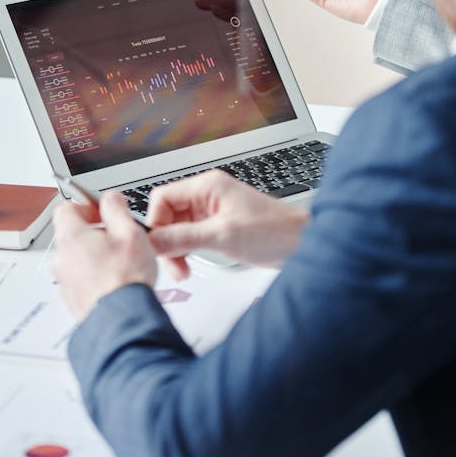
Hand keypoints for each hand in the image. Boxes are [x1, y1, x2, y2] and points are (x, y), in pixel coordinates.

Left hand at [51, 191, 156, 320]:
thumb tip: (110, 199)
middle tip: (117, 238)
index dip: (86, 206)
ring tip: (120, 263)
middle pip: (72, 234)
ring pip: (77, 259)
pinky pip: (81, 280)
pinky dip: (94, 277)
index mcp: (71, 237)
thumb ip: (116, 208)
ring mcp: (65, 281)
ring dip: (95, 256)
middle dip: (93, 233)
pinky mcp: (73, 300)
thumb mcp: (130, 232)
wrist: (123, 320)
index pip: (66, 208)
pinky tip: (115, 282)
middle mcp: (62, 258)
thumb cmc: (125, 279)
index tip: (102, 212)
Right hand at [147, 169, 307, 277]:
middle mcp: (207, 195)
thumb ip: (185, 237)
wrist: (301, 243)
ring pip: (178, 228)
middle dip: (167, 241)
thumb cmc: (273, 231)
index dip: (156, 222)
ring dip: (176, 249)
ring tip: (183, 270)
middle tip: (173, 265)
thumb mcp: (223, 235)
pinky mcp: (218, 225)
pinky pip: (191, 236)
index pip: (163, 197)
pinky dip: (187, 251)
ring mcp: (212, 210)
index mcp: (207, 186)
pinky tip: (191, 264)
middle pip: (168, 215)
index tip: (158, 246)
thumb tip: (154, 241)